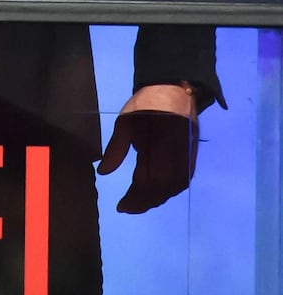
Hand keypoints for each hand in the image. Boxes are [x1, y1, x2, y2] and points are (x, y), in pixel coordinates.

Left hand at [97, 84, 198, 213]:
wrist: (173, 87)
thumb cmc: (145, 104)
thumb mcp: (125, 121)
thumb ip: (116, 149)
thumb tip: (103, 172)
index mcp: (156, 144)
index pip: (146, 180)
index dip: (134, 197)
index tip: (121, 206)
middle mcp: (174, 153)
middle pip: (162, 188)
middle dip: (145, 202)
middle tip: (129, 207)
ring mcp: (187, 154)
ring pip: (175, 186)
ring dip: (158, 198)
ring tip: (141, 203)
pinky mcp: (192, 154)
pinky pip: (184, 179)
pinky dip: (171, 190)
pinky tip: (159, 193)